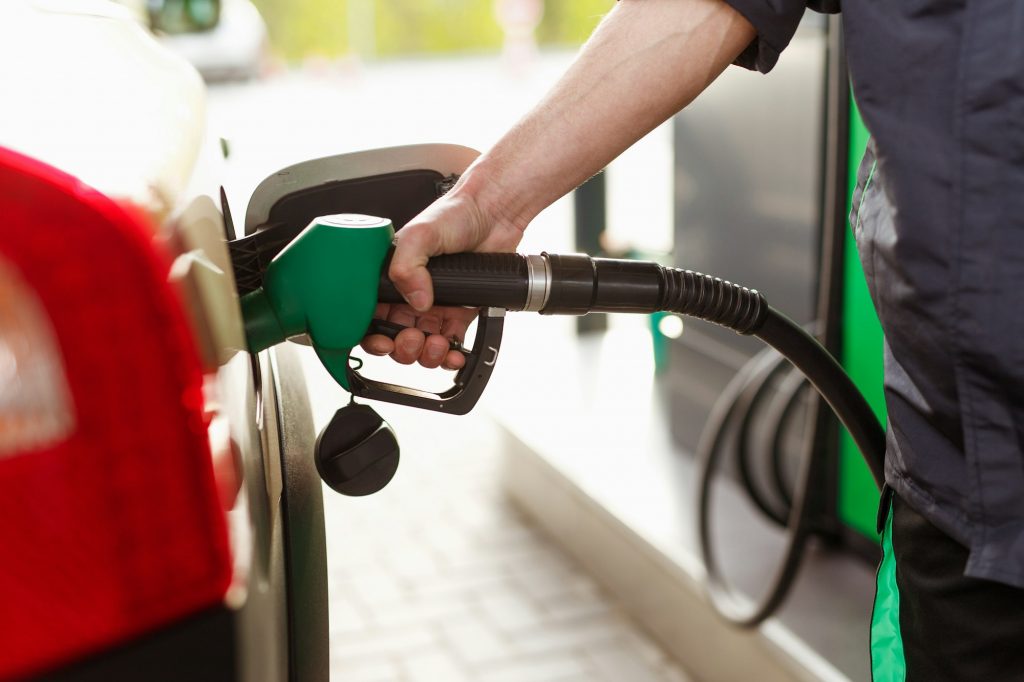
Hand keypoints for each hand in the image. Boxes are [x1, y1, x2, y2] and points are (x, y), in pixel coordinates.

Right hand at [360, 181, 524, 368]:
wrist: (493, 214)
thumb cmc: (455, 214)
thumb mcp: (419, 234)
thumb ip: (406, 266)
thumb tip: (416, 301)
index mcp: (393, 277)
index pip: (372, 315)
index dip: (373, 334)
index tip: (382, 341)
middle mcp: (411, 293)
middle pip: (395, 336)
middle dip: (402, 347)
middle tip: (412, 339)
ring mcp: (436, 305)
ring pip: (421, 345)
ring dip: (426, 354)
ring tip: (436, 343)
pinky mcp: (460, 312)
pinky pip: (450, 343)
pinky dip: (450, 356)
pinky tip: (454, 353)